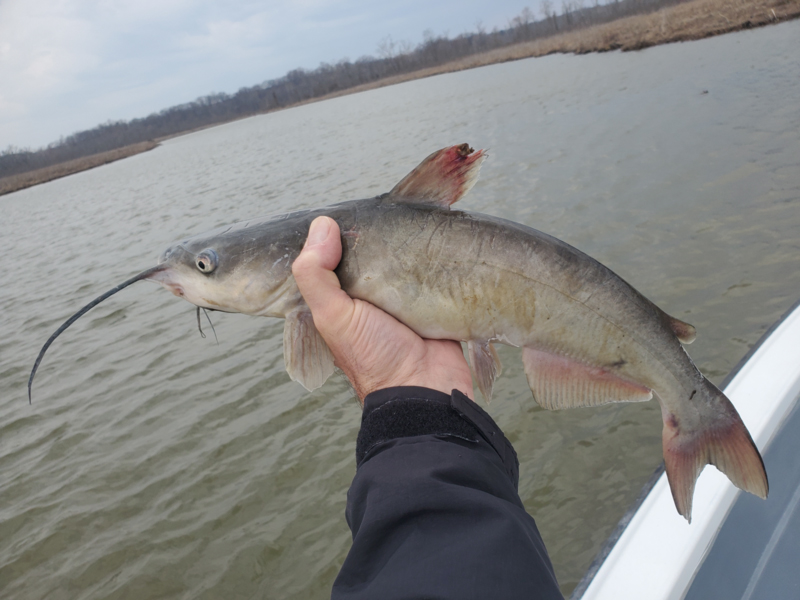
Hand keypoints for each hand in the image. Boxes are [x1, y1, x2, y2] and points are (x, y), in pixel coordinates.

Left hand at [292, 216, 473, 403]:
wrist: (425, 388)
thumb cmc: (373, 356)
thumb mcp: (333, 316)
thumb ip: (315, 274)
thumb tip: (323, 224)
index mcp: (341, 295)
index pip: (334, 252)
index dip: (338, 231)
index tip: (348, 211)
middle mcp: (370, 292)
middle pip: (372, 249)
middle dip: (380, 231)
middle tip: (390, 212)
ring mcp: (403, 294)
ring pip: (404, 254)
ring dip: (412, 240)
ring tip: (419, 216)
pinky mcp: (434, 296)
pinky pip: (436, 267)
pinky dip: (439, 254)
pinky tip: (442, 234)